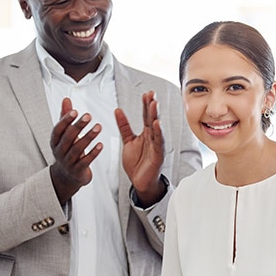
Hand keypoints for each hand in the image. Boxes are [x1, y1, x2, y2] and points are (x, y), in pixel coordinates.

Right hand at [50, 97, 102, 203]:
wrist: (67, 176)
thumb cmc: (66, 151)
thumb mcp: (64, 135)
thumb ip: (65, 117)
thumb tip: (66, 100)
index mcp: (54, 141)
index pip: (58, 129)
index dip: (66, 120)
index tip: (75, 111)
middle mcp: (59, 152)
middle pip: (68, 138)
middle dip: (78, 126)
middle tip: (88, 116)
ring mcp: (68, 162)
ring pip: (78, 149)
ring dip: (89, 137)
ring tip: (98, 127)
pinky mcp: (77, 170)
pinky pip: (85, 161)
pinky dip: (93, 153)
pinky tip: (101, 145)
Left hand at [115, 91, 165, 206]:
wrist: (139, 181)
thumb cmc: (137, 163)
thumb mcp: (127, 141)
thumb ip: (124, 126)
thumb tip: (117, 110)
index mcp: (145, 133)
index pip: (145, 116)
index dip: (146, 105)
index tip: (146, 94)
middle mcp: (152, 137)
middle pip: (151, 119)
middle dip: (151, 107)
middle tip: (151, 95)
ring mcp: (156, 145)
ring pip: (156, 128)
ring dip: (155, 116)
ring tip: (154, 105)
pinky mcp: (158, 155)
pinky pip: (158, 142)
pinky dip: (158, 133)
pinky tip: (156, 124)